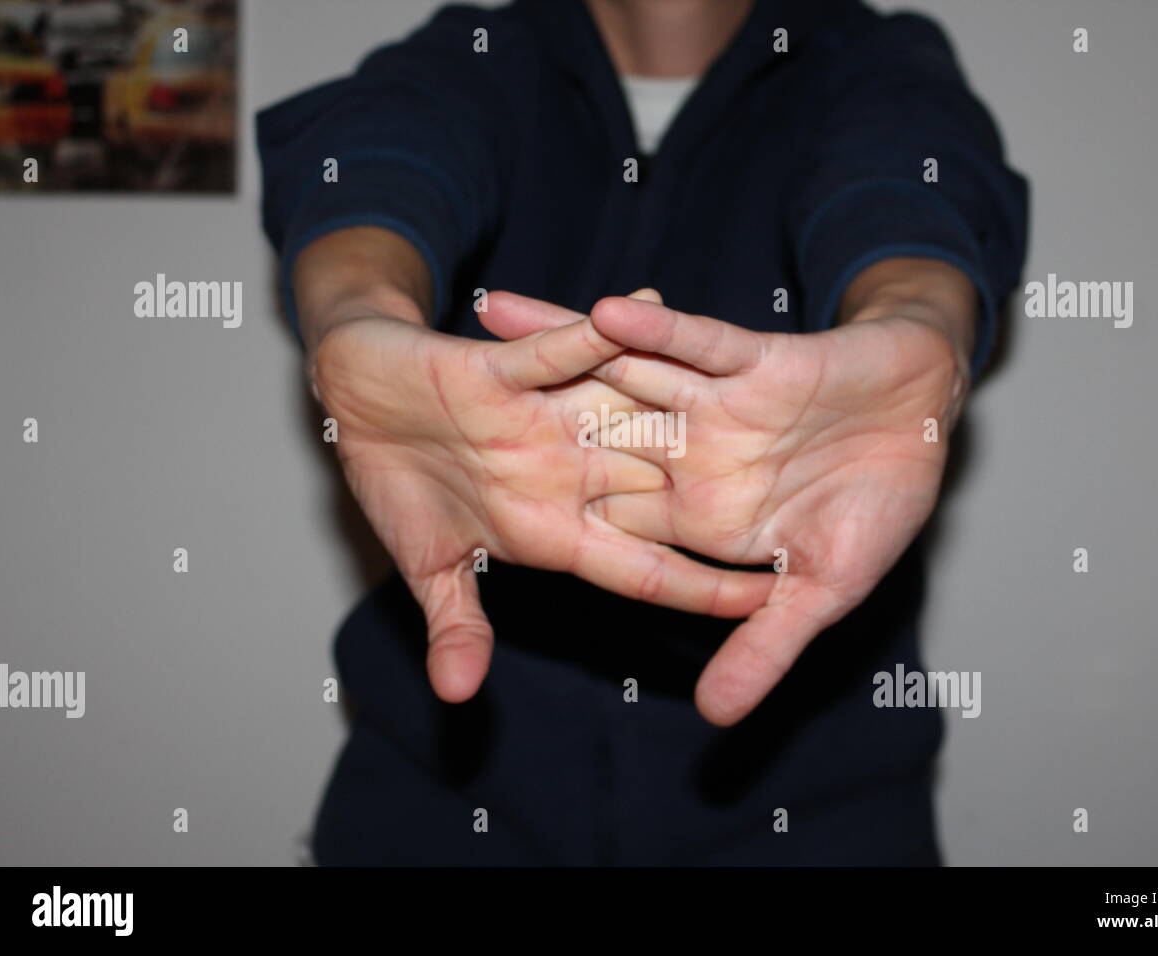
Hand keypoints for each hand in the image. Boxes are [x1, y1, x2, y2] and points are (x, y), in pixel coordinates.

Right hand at [310, 312, 775, 703]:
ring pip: (628, 412)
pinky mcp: (508, 365)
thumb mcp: (426, 562)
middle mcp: (565, 473)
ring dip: (679, 409)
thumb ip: (458, 621)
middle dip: (724, 500)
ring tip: (761, 397)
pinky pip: (561, 347)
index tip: (767, 608)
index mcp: (553, 529)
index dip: (701, 590)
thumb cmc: (396, 481)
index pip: (645, 568)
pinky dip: (595, 330)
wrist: (353, 398)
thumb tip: (457, 696)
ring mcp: (544, 417)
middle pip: (659, 491)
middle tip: (804, 508)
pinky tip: (647, 304)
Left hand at [483, 288, 968, 724]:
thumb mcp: (825, 590)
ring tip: (484, 313)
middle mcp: (693, 457)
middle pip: (590, 433)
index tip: (465, 513)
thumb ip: (765, 643)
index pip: (609, 523)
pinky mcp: (753, 358)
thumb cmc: (884, 508)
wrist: (932, 419)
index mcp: (699, 516)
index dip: (540, 518)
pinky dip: (657, 329)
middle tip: (434, 393)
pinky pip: (696, 342)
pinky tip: (603, 312)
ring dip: (561, 340)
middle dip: (518, 413)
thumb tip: (715, 718)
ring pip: (623, 372)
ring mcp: (716, 404)